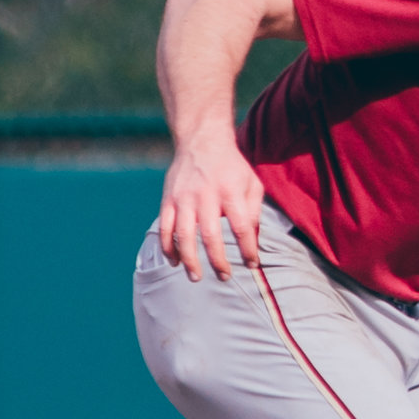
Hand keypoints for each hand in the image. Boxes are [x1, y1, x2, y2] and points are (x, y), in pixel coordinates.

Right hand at [157, 132, 264, 281]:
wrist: (202, 141)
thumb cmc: (232, 168)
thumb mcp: (252, 184)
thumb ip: (254, 213)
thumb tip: (253, 244)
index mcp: (231, 192)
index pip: (242, 227)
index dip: (248, 249)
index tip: (252, 265)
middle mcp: (205, 195)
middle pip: (210, 235)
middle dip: (217, 260)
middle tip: (225, 277)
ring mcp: (183, 198)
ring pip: (183, 235)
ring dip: (189, 260)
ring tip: (196, 277)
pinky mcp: (168, 199)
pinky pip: (164, 228)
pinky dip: (168, 248)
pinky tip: (175, 262)